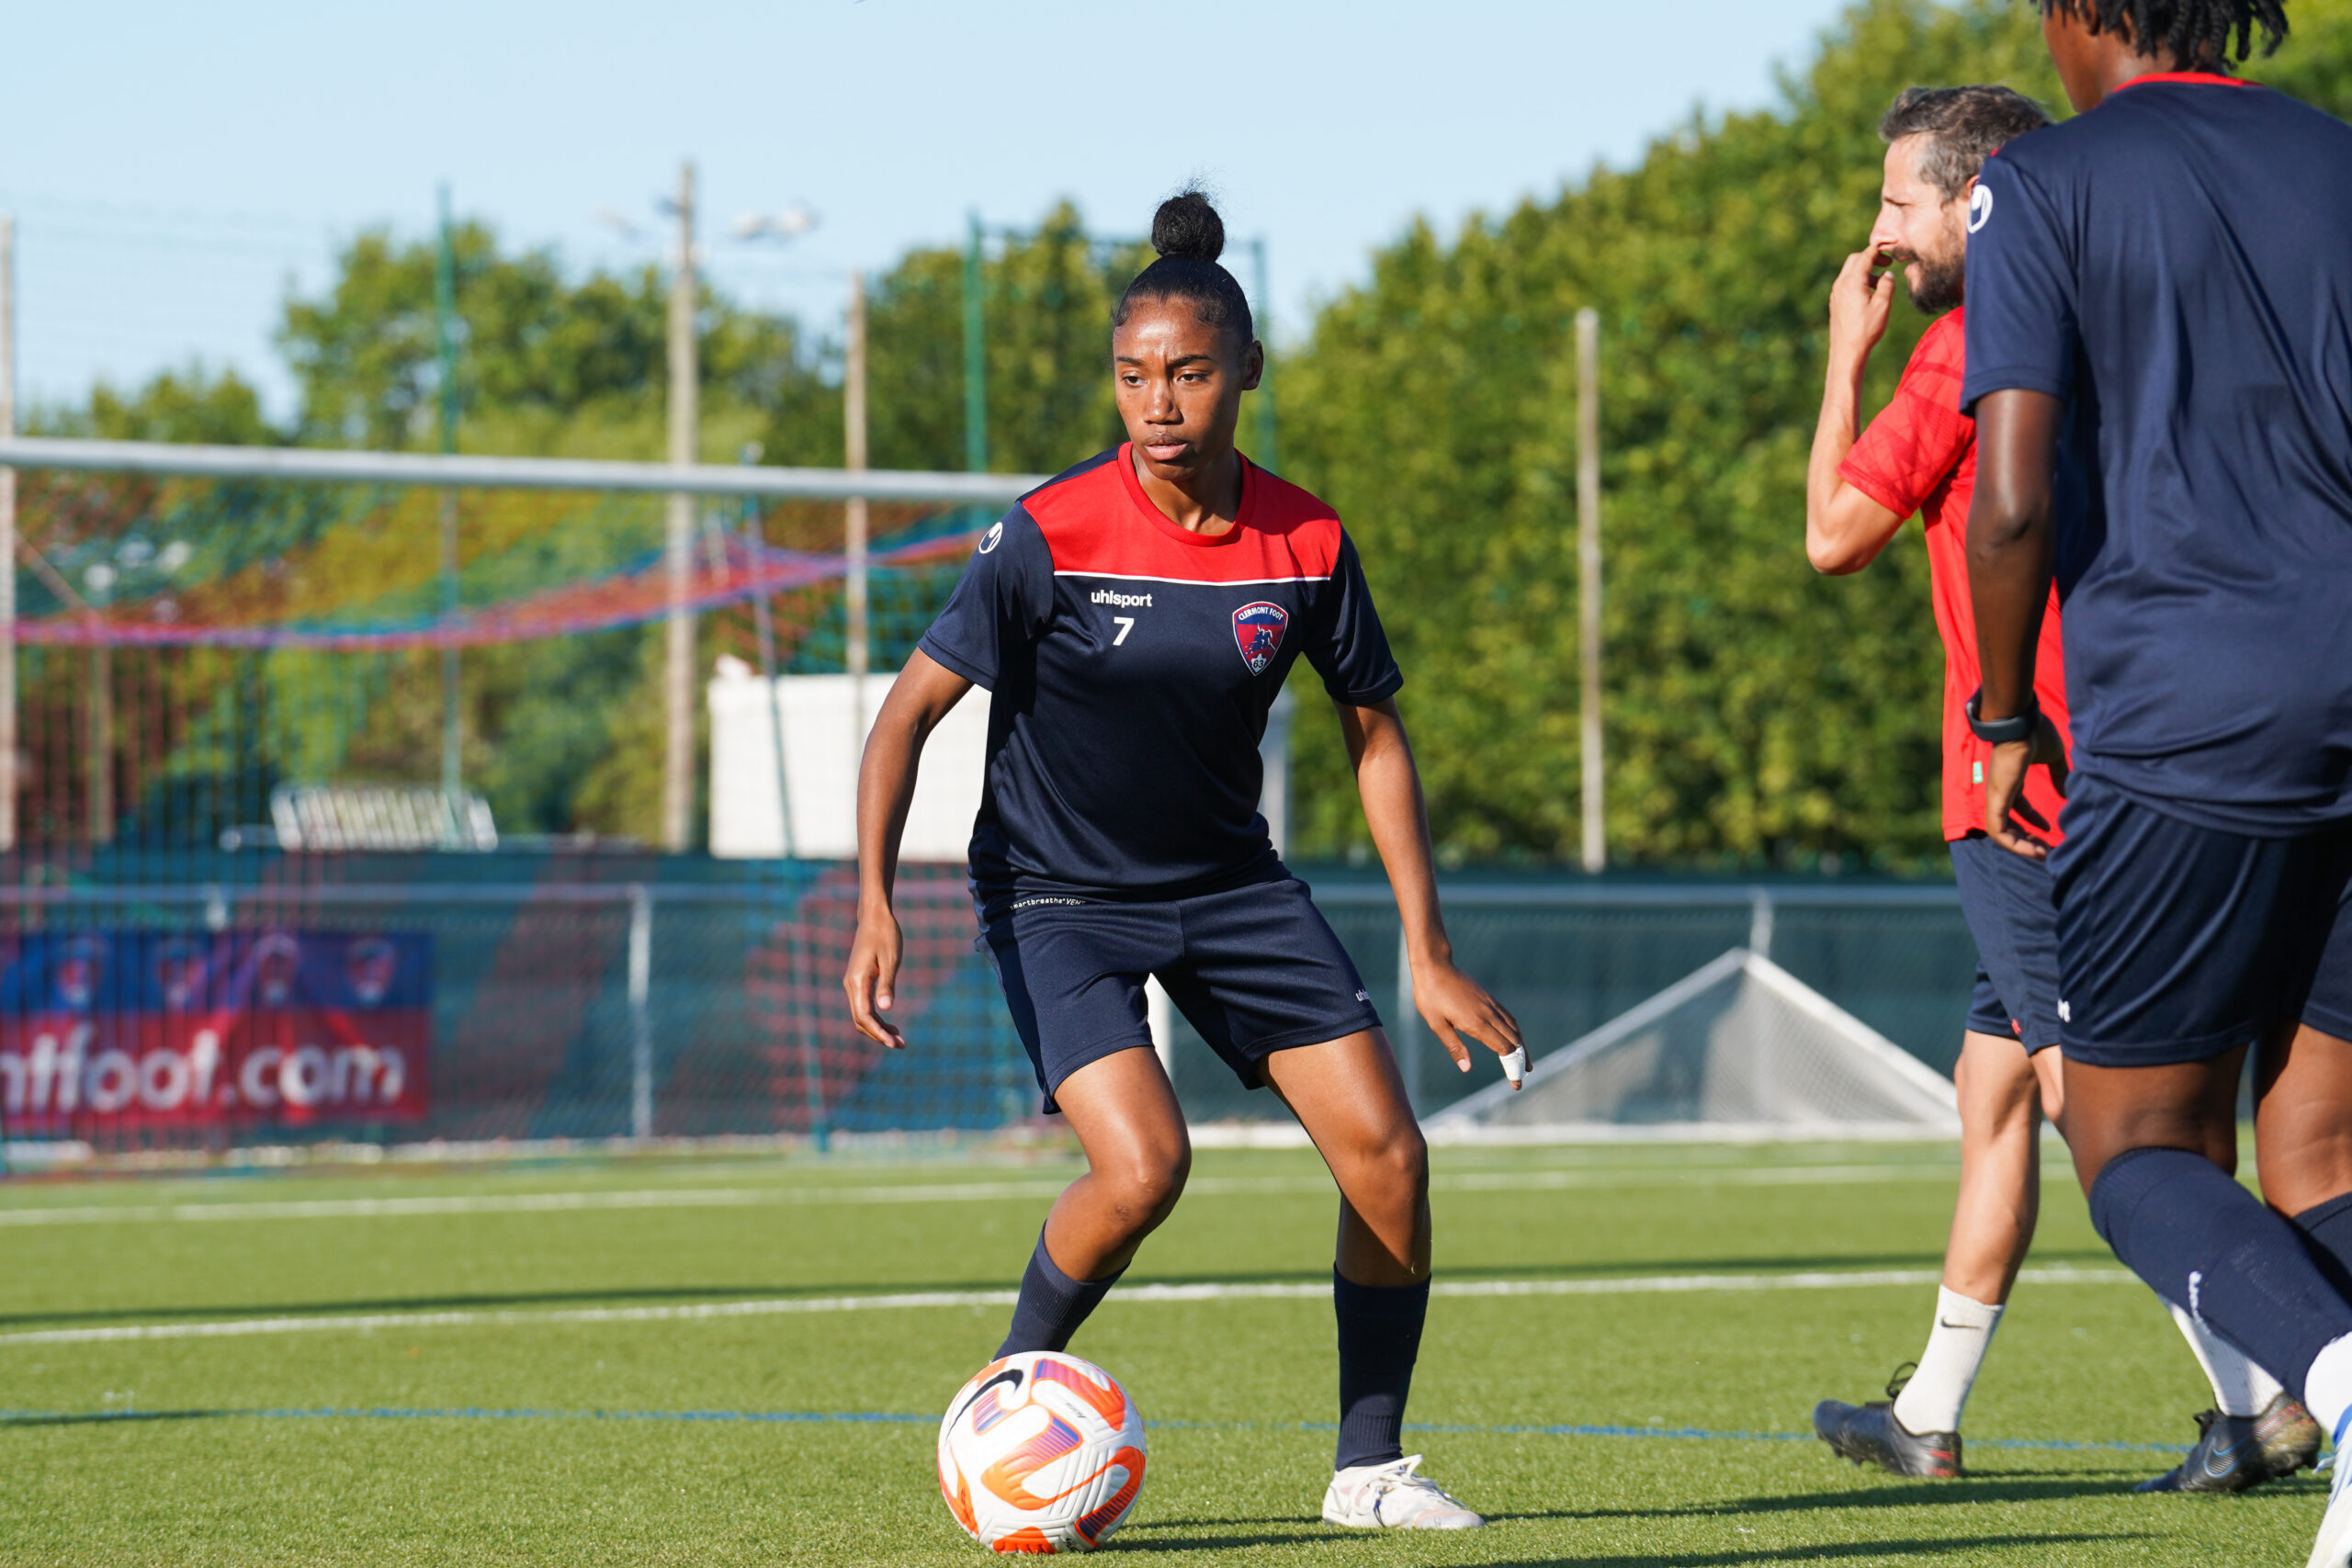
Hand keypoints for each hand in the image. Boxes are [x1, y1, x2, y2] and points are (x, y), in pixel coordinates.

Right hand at [842, 905, 906, 1048]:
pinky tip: (891, 1024)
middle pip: (860, 1021)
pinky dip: (875, 1019)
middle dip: (879, 1035)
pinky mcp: (858, 982)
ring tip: (899, 1039)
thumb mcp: (891, 959)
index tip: (894, 1043)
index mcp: (857, 981)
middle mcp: (850, 985)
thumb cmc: (886, 935)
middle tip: (901, 1045)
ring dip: (877, 1030)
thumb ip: (887, 984)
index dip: (878, 1033)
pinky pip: (863, 1007)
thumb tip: (886, 1009)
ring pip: (861, 1016)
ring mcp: (852, 984)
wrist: (875, 917)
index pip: (864, 1016)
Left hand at [1412, 956, 1523, 1081]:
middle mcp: (1489, 1014)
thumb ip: (1454, 1046)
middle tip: (1523, 1078)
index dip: (1512, 1068)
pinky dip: (1516, 1031)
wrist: (1435, 966)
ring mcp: (1491, 1005)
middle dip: (1521, 1061)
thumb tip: (1466, 1068)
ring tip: (1526, 1061)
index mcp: (1477, 1023)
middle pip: (1514, 1040)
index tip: (1516, 1083)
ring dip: (1522, 1046)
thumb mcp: (1436, 1024)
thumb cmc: (1430, 996)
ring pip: (1514, 1028)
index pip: (1504, 1049)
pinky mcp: (1489, 999)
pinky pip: (1508, 1017)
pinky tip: (1515, 1037)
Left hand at [1828, 248, 1895, 368]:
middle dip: (1871, 258)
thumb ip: (1887, 285)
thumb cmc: (1866, 330)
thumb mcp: (1882, 305)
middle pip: (1854, 260)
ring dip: (1865, 271)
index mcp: (1852, 282)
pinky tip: (1869, 294)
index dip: (1878, 251)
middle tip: (1887, 264)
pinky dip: (1858, 281)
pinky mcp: (1835, 303)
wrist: (1846, 351)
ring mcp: (1836, 294)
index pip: (1865, 256)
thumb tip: (1888, 274)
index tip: (1891, 252)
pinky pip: (1846, 284)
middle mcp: (1840, 285)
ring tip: (1880, 283)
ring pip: (1850, 272)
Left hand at [1983, 714, 2070, 859]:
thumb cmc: (2034, 733)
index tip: (2049, 829)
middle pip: (2009, 824)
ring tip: (2042, 855)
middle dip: (2027, 840)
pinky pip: (1998, 830)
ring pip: (2001, 833)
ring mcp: (1997, 796)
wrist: (2020, 722)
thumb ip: (2059, 774)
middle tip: (2046, 851)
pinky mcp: (1997, 799)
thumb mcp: (2053, 757)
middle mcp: (2001, 791)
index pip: (2018, 808)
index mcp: (2012, 781)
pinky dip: (2013, 843)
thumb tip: (2067, 793)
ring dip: (2021, 847)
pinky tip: (2032, 849)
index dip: (2033, 821)